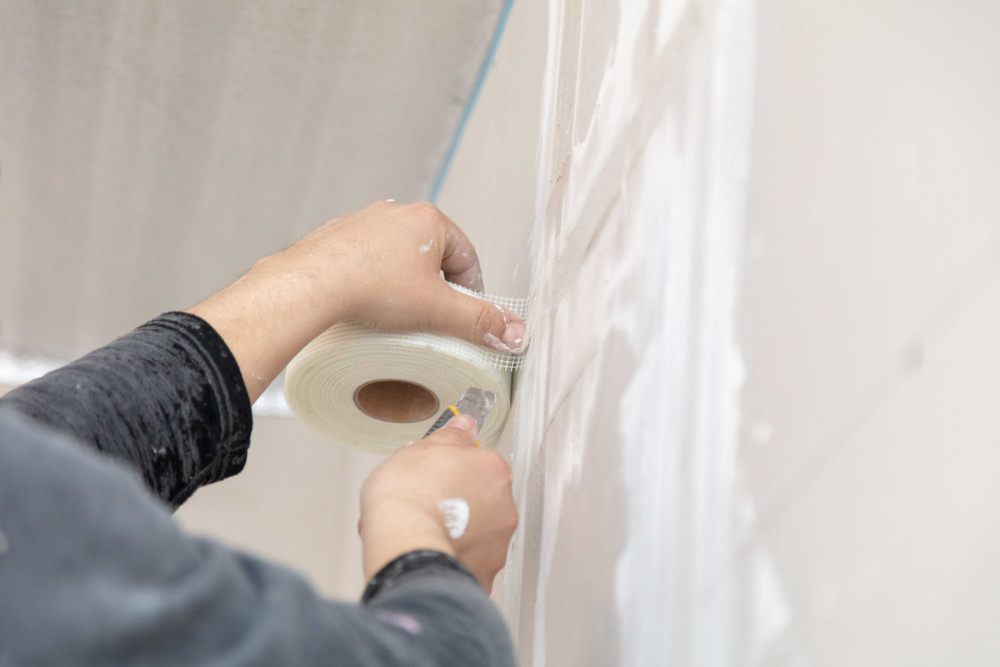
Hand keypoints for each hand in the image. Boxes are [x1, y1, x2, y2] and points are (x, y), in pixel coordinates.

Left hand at [187, 200, 525, 401]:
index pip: (468, 258)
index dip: (471, 292)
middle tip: (430, 320)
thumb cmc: (369, 289)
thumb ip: (480, 323)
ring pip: (399, 259)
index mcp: (429, 219)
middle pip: (433, 258)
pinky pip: (367, 262)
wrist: (309, 286)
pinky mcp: (337, 238)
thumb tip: (514, 333)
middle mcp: (396, 213)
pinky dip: (373, 282)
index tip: (463, 317)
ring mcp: (364, 223)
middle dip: (436, 289)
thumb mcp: (438, 310)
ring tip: (396, 316)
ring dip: (404, 285)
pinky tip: (367, 305)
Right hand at [359, 414, 517, 591]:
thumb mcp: (423, 448)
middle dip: (457, 503)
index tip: (434, 476)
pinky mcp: (483, 575)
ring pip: (476, 535)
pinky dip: (451, 560)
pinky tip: (427, 554)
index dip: (453, 470)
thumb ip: (450, 436)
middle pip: (481, 500)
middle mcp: (504, 507)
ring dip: (455, 533)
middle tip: (425, 505)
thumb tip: (464, 424)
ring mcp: (496, 544)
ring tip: (421, 533)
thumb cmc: (410, 496)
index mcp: (493, 471)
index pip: (480, 465)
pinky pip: (467, 563)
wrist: (404, 544)